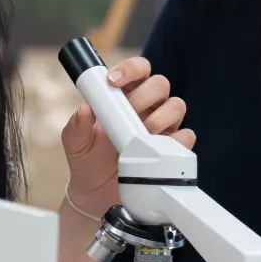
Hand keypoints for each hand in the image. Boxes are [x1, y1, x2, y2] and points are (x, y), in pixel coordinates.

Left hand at [61, 55, 194, 218]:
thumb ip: (76, 125)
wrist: (95, 193)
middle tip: (128, 111)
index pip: (138, 69)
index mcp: (125, 96)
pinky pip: (186, 137)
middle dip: (145, 94)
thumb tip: (84, 110)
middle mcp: (147, 107)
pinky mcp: (172, 149)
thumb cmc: (87, 159)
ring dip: (161, 116)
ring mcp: (162, 127)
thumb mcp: (74, 142)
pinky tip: (157, 149)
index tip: (113, 81)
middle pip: (160, 84)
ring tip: (142, 133)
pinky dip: (174, 141)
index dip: (130, 69)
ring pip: (177, 106)